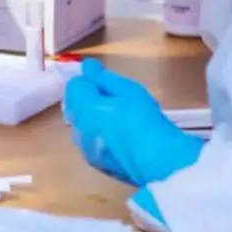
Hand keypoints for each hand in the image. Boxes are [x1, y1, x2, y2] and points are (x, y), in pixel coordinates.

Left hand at [62, 59, 203, 186]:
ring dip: (92, 118)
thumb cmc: (144, 121)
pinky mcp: (96, 164)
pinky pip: (90, 142)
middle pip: (75, 106)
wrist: (158, 162)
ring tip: (119, 119)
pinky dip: (99, 135)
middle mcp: (78, 130)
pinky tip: (120, 137)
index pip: (73, 87)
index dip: (88, 82)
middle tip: (115, 100)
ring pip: (81, 126)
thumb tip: (87, 67)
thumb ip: (103, 78)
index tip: (106, 83)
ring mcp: (86, 149)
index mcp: (84, 109)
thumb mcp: (129, 91)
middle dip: (88, 100)